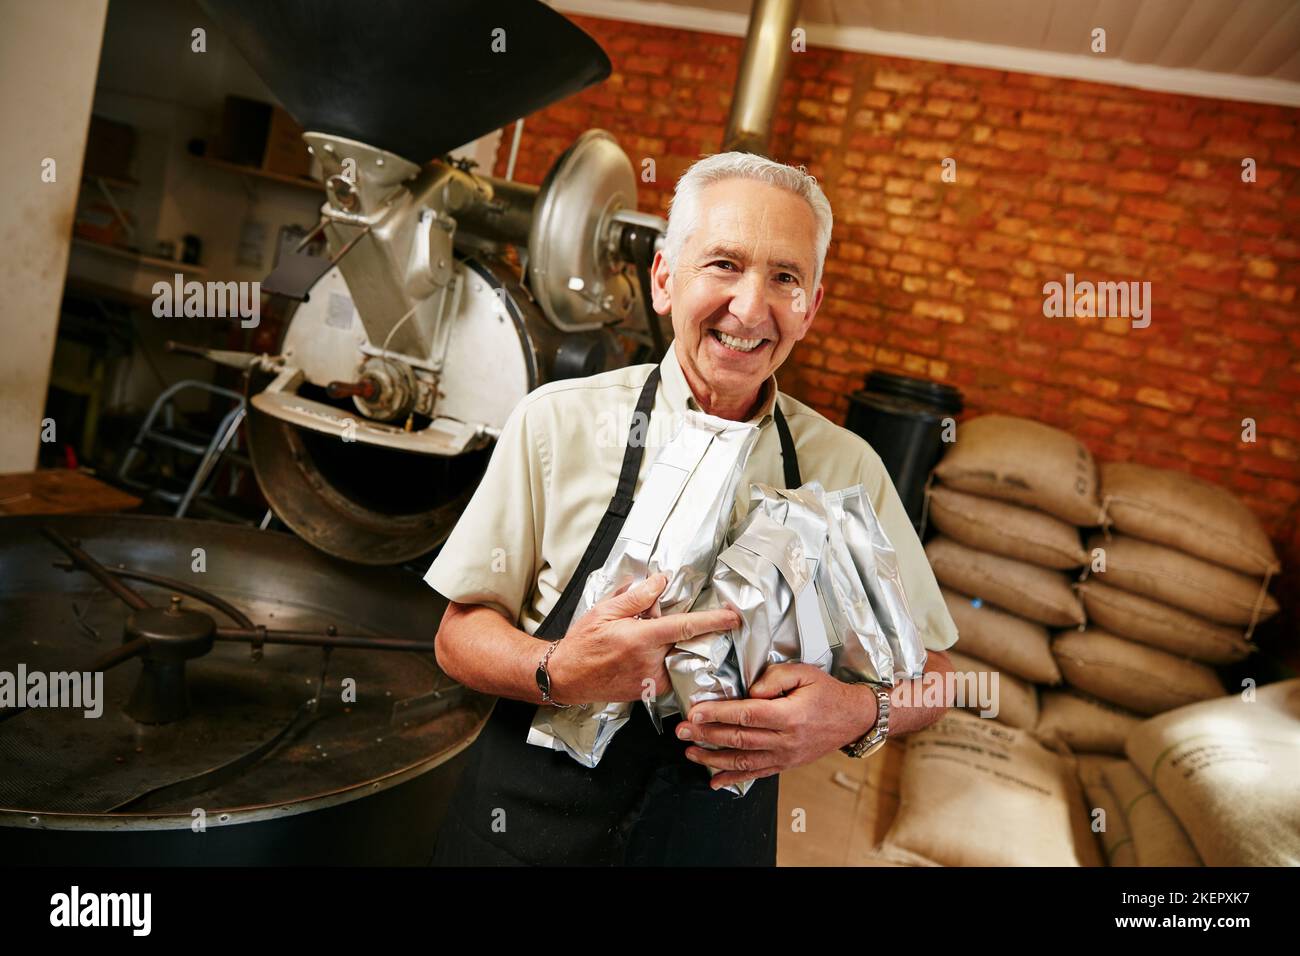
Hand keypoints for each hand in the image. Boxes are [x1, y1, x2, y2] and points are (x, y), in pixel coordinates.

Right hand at [546, 573, 740, 705]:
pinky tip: (645, 654)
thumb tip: (660, 582)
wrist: (566, 677)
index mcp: (640, 639)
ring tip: (642, 641)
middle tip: (653, 623)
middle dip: (681, 628)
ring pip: (678, 657)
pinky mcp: (649, 692)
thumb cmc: (582, 644)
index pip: (685, 627)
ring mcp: (651, 681)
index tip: (733, 617)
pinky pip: (670, 671)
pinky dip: (666, 658)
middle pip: (685, 641)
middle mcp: (649, 662)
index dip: (713, 621)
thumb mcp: (604, 611)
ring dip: (672, 645)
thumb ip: (636, 597)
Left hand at [675, 663, 878, 790]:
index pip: (747, 715)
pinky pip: (756, 774)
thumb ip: (774, 677)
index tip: (695, 712)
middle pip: (739, 739)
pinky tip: (713, 780)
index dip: (718, 714)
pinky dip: (732, 779)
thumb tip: (750, 692)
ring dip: (712, 758)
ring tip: (689, 752)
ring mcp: (785, 756)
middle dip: (706, 735)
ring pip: (743, 761)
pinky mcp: (785, 765)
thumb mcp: (804, 672)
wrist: (853, 718)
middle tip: (681, 730)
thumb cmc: (827, 692)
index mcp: (790, 715)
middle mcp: (786, 740)